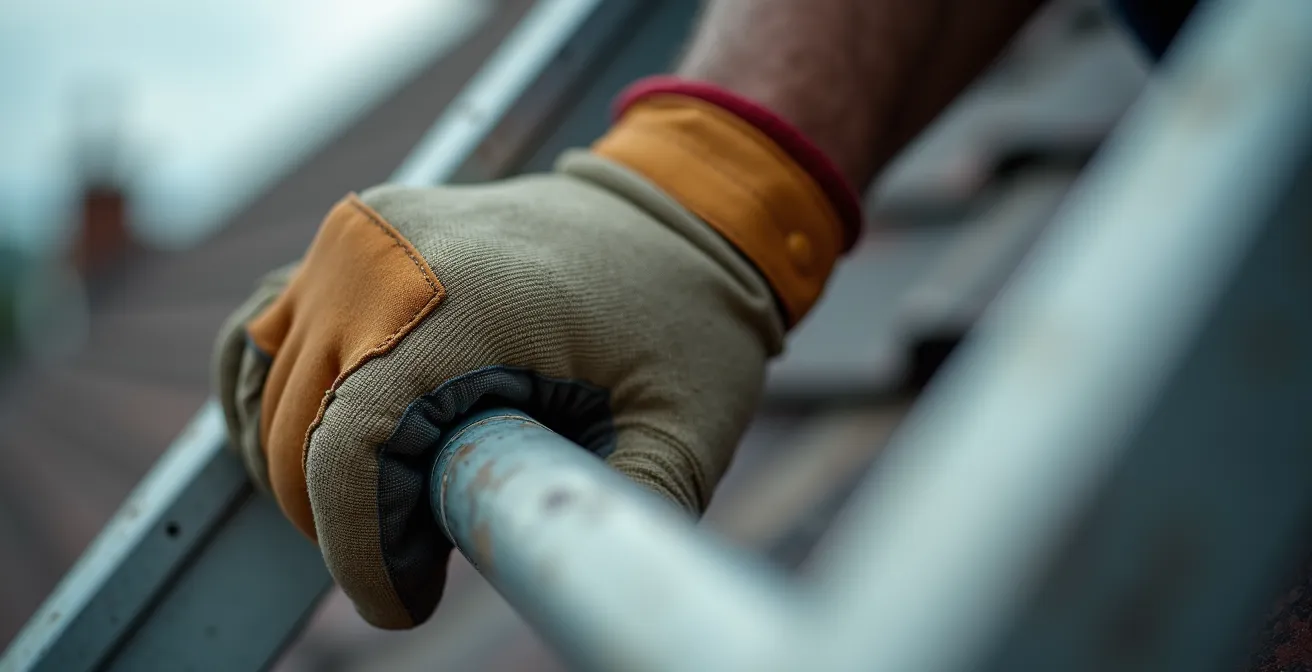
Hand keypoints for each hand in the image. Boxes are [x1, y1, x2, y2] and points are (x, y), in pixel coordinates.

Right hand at [213, 149, 783, 628]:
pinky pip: (271, 328)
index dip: (358, 549)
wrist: (681, 210)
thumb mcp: (683, 430)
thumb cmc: (686, 317)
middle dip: (346, 520)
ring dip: (307, 466)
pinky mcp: (357, 235)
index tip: (404, 606)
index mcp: (464, 300)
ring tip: (390, 512)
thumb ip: (620, 515)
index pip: (348, 449)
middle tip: (424, 563)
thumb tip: (579, 596)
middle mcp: (386, 254)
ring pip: (274, 384)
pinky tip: (322, 446)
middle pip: (302, 427)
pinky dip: (279, 397)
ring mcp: (362, 235)